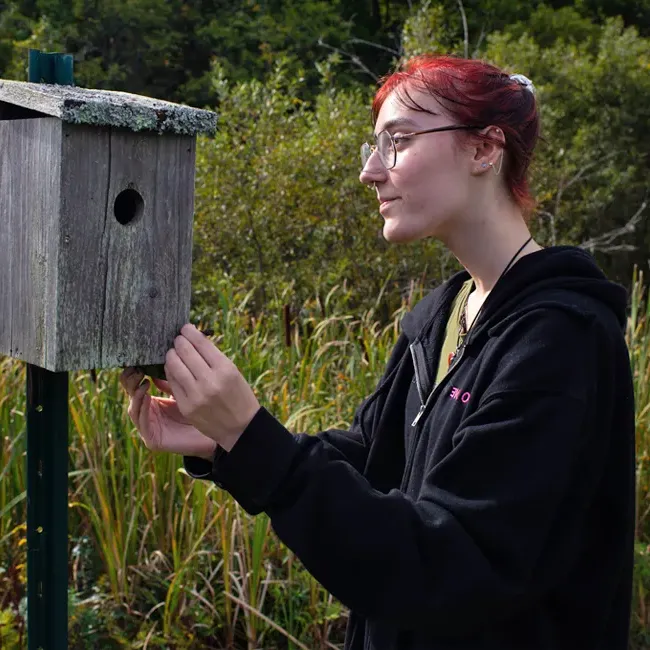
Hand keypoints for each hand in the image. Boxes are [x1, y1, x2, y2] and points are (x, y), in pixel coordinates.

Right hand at [120, 367, 216, 459]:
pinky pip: (142, 423)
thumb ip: (170, 383)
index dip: (133, 375)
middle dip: (131, 383)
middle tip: (136, 370)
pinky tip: (146, 396)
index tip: (137, 362)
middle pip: (131, 397)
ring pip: (133, 409)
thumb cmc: (197, 413)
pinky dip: (143, 408)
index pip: (135, 388)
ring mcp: (148, 429)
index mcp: (152, 404)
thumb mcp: (181, 394)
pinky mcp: (152, 440)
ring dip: (136, 394)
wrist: (211, 435)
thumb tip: (162, 362)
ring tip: (143, 381)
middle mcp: (147, 416)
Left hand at [163, 323, 260, 451]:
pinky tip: (173, 368)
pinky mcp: (187, 407)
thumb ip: (214, 357)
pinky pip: (173, 383)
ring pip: (174, 366)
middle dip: (178, 342)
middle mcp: (210, 381)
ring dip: (171, 355)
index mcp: (225, 369)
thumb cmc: (239, 396)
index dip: (190, 332)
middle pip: (185, 352)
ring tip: (172, 352)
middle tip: (177, 339)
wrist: (241, 428)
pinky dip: (171, 372)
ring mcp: (196, 395)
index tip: (185, 328)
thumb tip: (194, 339)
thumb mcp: (233, 373)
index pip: (201, 343)